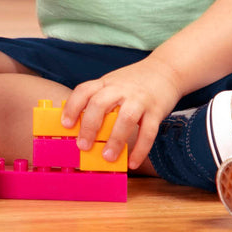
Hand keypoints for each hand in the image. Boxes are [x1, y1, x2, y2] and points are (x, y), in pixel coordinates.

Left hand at [60, 56, 183, 170]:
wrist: (166, 69)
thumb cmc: (135, 82)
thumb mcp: (113, 83)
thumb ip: (100, 98)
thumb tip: (82, 127)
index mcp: (106, 82)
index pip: (84, 90)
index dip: (72, 107)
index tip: (65, 125)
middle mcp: (121, 89)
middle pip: (100, 104)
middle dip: (89, 126)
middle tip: (83, 146)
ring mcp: (139, 99)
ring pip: (125, 119)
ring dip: (115, 140)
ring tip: (107, 157)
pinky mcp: (156, 110)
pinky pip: (148, 132)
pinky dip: (140, 150)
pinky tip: (133, 162)